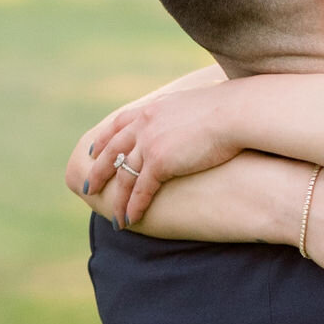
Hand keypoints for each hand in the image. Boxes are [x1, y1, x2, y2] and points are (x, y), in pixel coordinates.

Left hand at [75, 86, 241, 223]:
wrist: (235, 113)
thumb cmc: (228, 109)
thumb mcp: (195, 104)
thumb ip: (181, 113)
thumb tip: (189, 118)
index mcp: (151, 109)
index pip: (118, 125)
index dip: (103, 140)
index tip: (93, 150)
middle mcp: (144, 124)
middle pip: (112, 151)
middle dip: (98, 171)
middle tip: (89, 186)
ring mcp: (149, 144)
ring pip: (124, 176)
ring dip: (117, 198)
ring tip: (113, 216)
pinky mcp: (159, 162)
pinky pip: (140, 190)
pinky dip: (134, 206)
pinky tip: (130, 219)